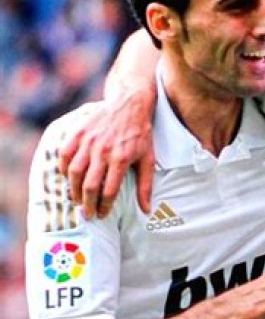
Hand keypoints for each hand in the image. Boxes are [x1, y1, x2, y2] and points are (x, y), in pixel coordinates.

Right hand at [59, 91, 155, 218]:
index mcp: (121, 159)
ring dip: (74, 190)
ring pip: (74, 172)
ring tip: (77, 200)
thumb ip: (145, 186)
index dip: (105, 207)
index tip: (102, 215)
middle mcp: (103, 151)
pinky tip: (69, 178)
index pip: (109, 191)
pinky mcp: (78, 132)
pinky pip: (64, 155)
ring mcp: (88, 141)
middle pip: (89, 185)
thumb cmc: (140, 134)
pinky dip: (64, 169)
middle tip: (87, 214)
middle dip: (87, 204)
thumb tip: (146, 210)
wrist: (129, 104)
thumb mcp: (148, 159)